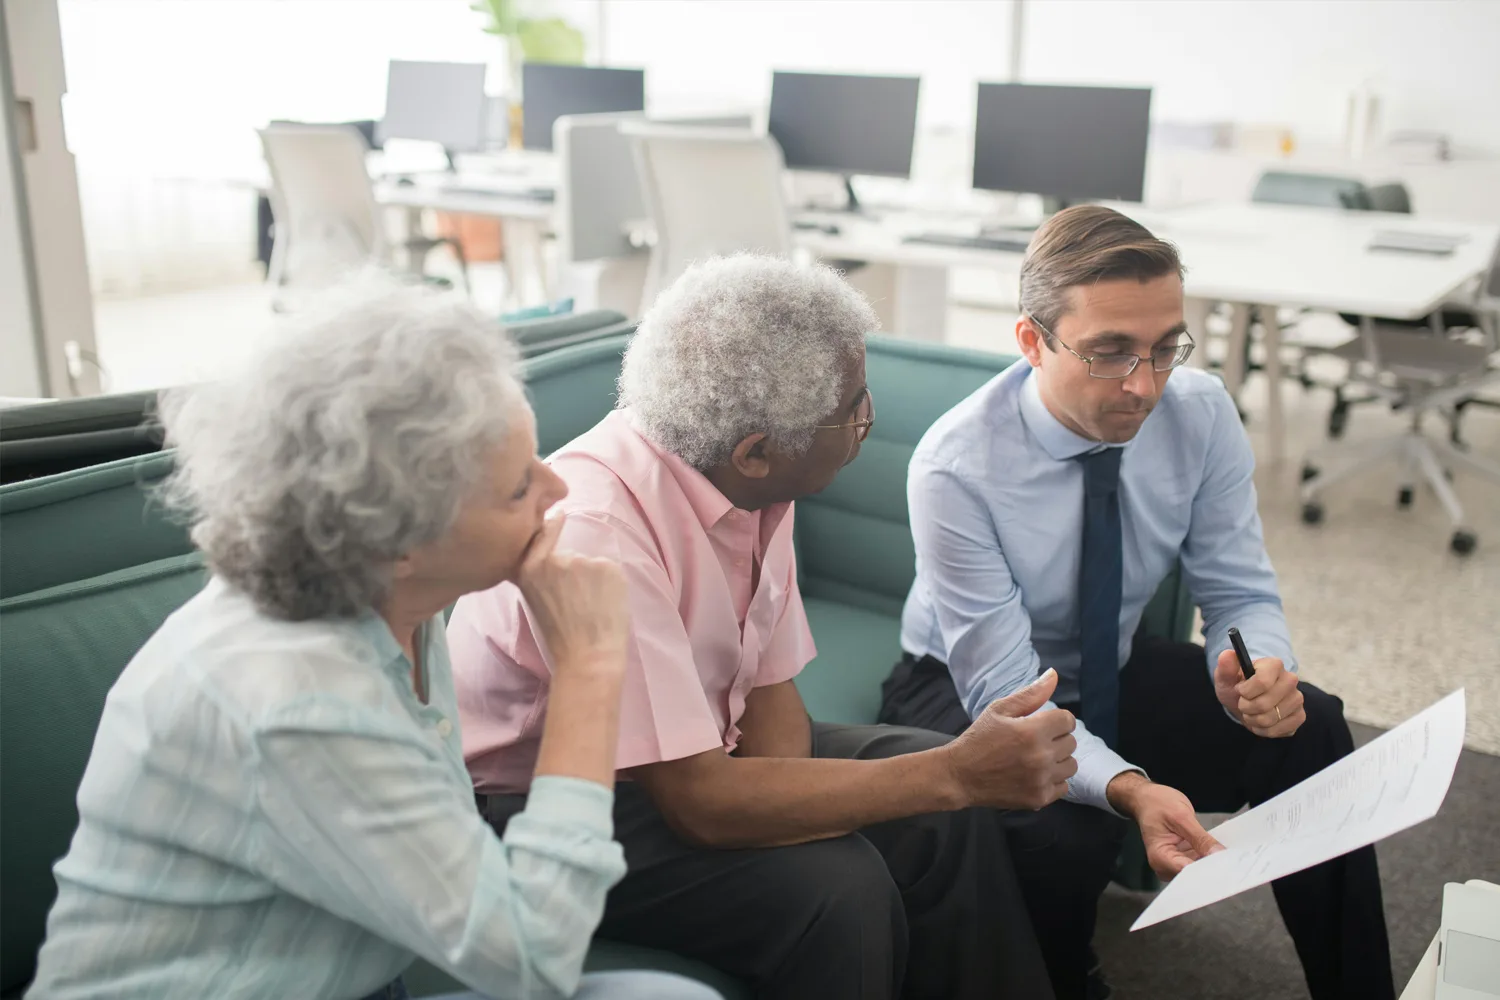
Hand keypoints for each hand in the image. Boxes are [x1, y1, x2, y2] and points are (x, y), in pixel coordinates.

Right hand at [516, 514, 627, 675]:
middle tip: (578, 602)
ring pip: (591, 564)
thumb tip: (548, 552)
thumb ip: (538, 574)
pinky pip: (609, 569)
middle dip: (575, 572)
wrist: (588, 656)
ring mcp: (583, 561)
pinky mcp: (608, 566)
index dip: (551, 525)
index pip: (541, 534)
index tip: (559, 515)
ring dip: (593, 578)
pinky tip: (606, 603)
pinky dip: (610, 583)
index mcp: (530, 568)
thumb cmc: (559, 636)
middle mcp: (555, 559)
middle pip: (569, 556)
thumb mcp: (534, 599)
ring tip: (592, 606)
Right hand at [942, 669, 1077, 810]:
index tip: (1042, 724)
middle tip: (1034, 742)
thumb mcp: (999, 710)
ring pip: (1071, 765)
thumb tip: (1054, 675)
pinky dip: (1053, 780)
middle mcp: (1041, 756)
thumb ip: (1031, 694)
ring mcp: (1041, 779)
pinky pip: (1063, 786)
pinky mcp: (1039, 798)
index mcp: (1032, 731)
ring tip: (1037, 758)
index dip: (1056, 720)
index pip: (1068, 720)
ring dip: (1058, 760)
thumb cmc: (978, 739)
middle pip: (1071, 742)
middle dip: (1056, 738)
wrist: (960, 776)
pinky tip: (1035, 775)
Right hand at [1107, 773, 1223, 878]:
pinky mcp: (1181, 859)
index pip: (1189, 872)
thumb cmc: (1157, 803)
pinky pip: (1199, 861)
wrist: (1146, 798)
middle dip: (1214, 866)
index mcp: (1160, 857)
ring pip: (1199, 869)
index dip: (1209, 869)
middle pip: (1195, 874)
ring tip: (1228, 852)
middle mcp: (1165, 866)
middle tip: (1234, 858)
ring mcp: (1173, 863)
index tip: (1229, 865)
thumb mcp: (1181, 817)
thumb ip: (1200, 838)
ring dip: (1214, 860)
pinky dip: (1209, 855)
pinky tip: (1218, 848)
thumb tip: (1219, 854)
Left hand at [1213, 650, 1304, 737]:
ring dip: (1253, 720)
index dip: (1246, 692)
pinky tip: (1260, 722)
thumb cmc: (1237, 688)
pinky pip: (1280, 729)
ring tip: (1251, 713)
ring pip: (1271, 718)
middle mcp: (1290, 679)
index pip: (1262, 682)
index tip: (1240, 691)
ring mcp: (1297, 698)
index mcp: (1274, 665)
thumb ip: (1226, 667)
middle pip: (1265, 703)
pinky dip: (1264, 730)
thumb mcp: (1226, 677)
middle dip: (1247, 708)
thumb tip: (1228, 653)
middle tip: (1243, 704)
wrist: (1247, 704)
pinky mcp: (1300, 716)